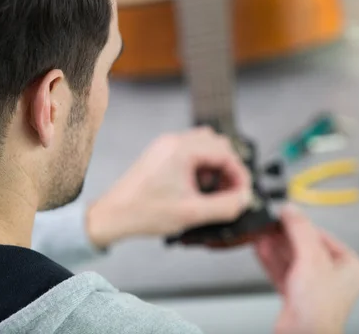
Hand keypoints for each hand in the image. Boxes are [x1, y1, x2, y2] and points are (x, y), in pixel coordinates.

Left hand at [86, 127, 251, 246]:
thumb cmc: (144, 212)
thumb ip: (225, 206)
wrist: (113, 215)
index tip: (243, 193)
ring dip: (215, 166)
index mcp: (181, 150)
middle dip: (229, 169)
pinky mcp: (161, 154)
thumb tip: (245, 199)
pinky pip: (191, 152)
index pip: (225, 153)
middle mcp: (174, 142)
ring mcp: (166, 146)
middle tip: (230, 192)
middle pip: (217, 144)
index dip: (239, 174)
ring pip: (205, 146)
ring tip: (212, 191)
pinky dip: (201, 167)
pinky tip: (197, 188)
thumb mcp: (192, 213)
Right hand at [255, 206, 358, 333]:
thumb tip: (291, 210)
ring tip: (261, 234)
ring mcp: (314, 287)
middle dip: (284, 236)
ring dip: (275, 247)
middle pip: (305, 247)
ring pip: (292, 260)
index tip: (285, 215)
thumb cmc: (320, 310)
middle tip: (270, 225)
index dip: (301, 225)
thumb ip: (300, 230)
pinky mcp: (297, 296)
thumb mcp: (311, 258)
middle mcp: (334, 277)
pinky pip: (283, 272)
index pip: (322, 236)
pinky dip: (271, 260)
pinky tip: (261, 249)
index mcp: (349, 266)